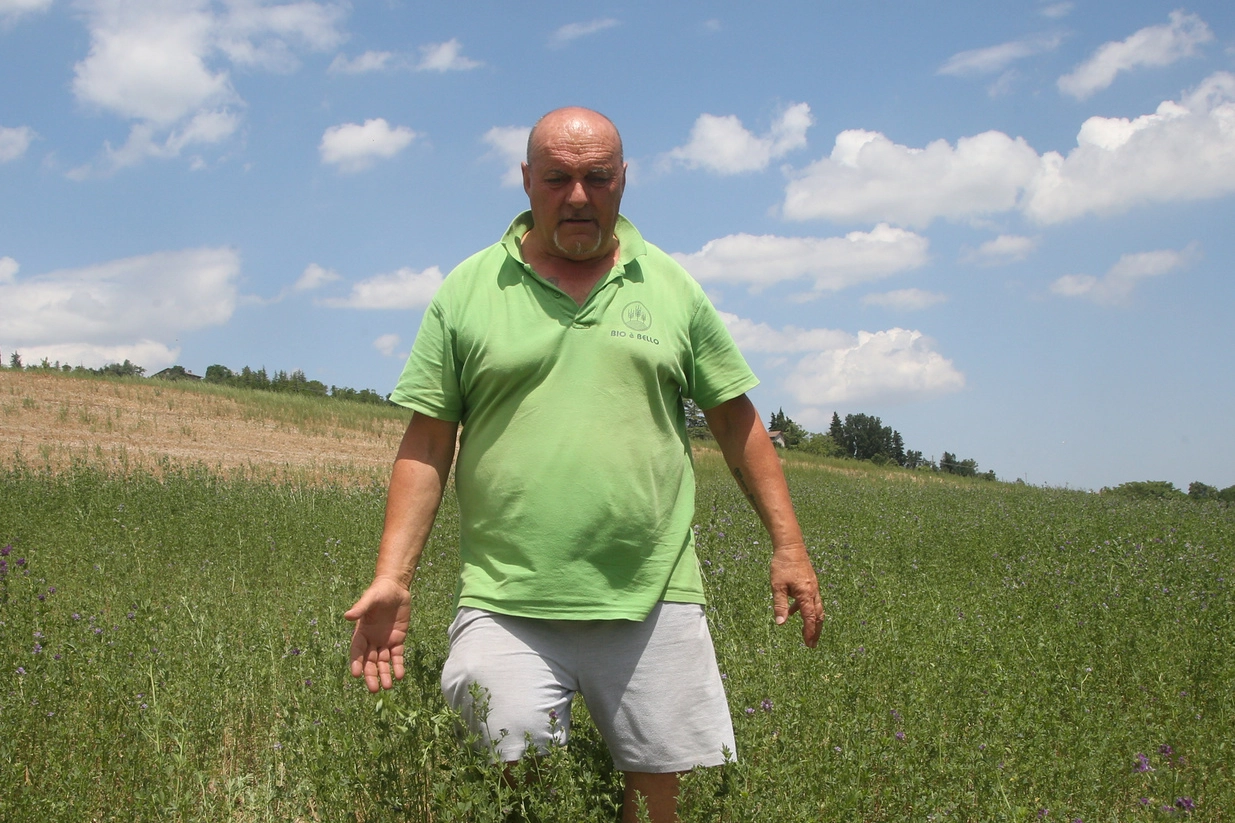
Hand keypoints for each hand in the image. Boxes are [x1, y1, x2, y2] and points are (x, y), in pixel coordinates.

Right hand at [344, 576, 411, 692]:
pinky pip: (397, 656)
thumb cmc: (379, 591)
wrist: (396, 588)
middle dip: (371, 675)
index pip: (357, 652)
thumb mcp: (370, 598)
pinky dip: (398, 666)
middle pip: (369, 662)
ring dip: (385, 674)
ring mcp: (385, 642)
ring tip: (387, 687)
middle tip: (374, 690)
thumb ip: (360, 608)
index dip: (356, 663)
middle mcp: (371, 640)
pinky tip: (400, 676)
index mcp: (361, 632)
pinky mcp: (398, 640)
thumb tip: (347, 616)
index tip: (356, 675)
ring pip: (383, 662)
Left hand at [770, 544, 823, 647]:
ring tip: (808, 633)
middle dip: (816, 631)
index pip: (810, 618)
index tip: (809, 643)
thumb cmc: (782, 565)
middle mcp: (812, 592)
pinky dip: (806, 609)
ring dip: (814, 622)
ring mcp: (813, 587)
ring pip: (817, 608)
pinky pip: (811, 600)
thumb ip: (780, 605)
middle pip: (818, 616)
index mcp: (805, 594)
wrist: (791, 546)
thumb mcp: (777, 586)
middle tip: (812, 644)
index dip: (810, 631)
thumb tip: (781, 623)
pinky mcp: (810, 583)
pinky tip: (795, 611)